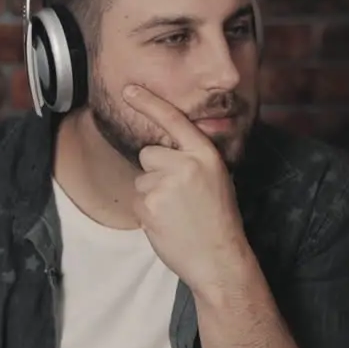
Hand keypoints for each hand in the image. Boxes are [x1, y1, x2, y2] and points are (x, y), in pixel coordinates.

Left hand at [123, 84, 252, 293]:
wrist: (219, 258)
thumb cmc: (218, 221)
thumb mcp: (216, 181)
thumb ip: (192, 161)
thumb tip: (164, 151)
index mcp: (205, 155)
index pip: (174, 120)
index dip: (149, 102)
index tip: (129, 90)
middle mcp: (185, 164)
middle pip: (149, 153)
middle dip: (155, 172)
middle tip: (178, 198)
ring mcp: (166, 184)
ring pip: (141, 179)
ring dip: (151, 195)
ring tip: (175, 214)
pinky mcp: (149, 204)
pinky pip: (137, 200)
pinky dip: (147, 213)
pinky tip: (167, 224)